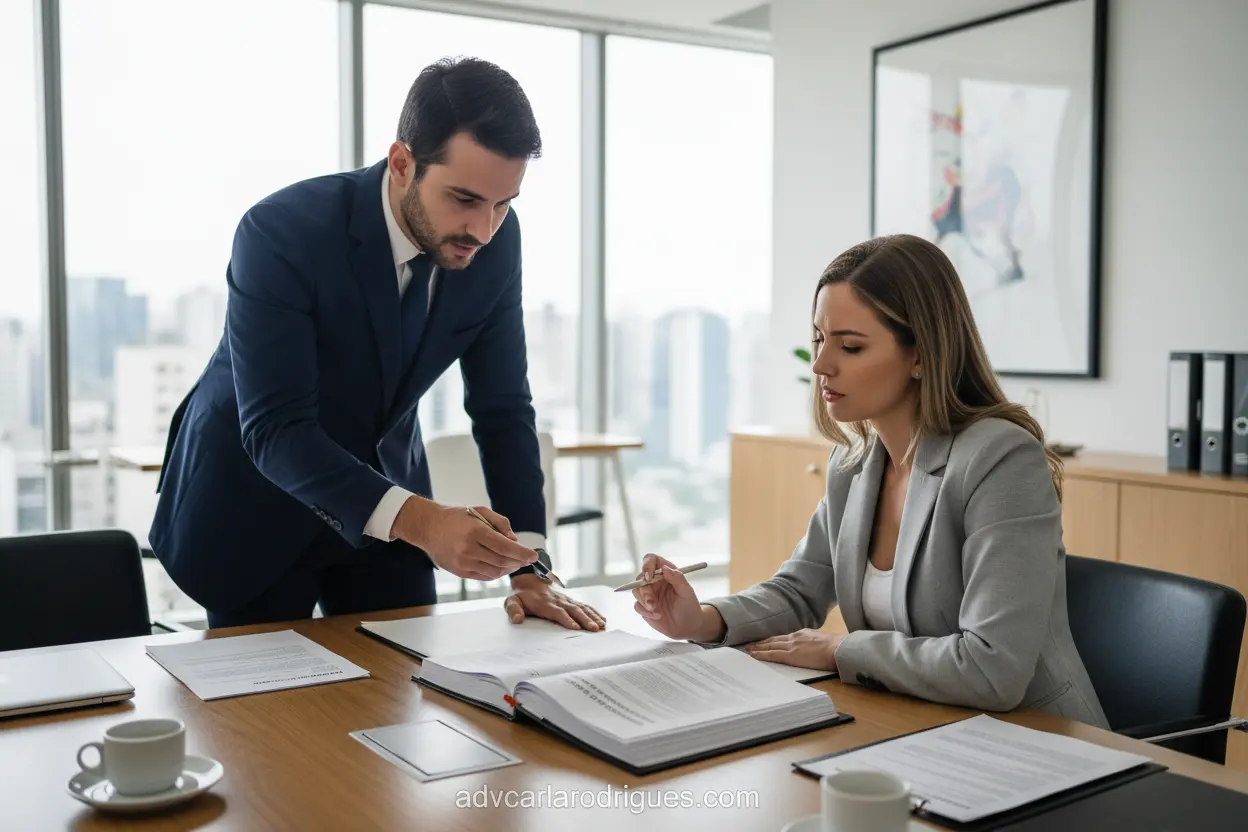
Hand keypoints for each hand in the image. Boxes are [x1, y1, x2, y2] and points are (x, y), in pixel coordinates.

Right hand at [393, 497, 535, 580]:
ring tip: (515, 563)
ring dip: (508, 569)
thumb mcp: (480, 511)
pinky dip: (496, 573)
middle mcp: (469, 549)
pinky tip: (502, 567)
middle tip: (526, 559)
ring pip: (494, 572)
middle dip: (518, 562)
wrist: (428, 527)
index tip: (533, 556)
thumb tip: (515, 541)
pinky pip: (483, 576)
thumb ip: (501, 524)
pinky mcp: (459, 571)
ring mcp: (463, 563)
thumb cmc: (457, 517)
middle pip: (502, 562)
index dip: (522, 553)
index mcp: (475, 532)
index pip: (505, 547)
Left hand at [504, 576, 605, 630]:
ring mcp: (567, 599)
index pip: (557, 611)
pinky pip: (585, 605)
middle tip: (595, 629)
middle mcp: (558, 600)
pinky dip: (594, 612)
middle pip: (573, 610)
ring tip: (602, 626)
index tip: (576, 627)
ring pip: (582, 607)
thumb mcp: (511, 601)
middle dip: (585, 620)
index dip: (566, 619)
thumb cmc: (522, 595)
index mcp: (544, 602)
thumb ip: (513, 610)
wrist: (530, 579)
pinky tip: (603, 620)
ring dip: (592, 616)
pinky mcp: (572, 600)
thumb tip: (517, 620)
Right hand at [632, 553, 708, 640]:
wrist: (688, 626)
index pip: (652, 560)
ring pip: (636, 591)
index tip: (649, 576)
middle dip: (644, 590)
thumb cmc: (690, 607)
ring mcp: (649, 594)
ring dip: (644, 601)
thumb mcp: (687, 592)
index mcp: (665, 573)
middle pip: (640, 577)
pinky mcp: (644, 606)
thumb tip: (665, 568)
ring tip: (655, 610)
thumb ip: (678, 578)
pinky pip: (637, 605)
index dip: (647, 565)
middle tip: (651, 602)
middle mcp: (655, 581)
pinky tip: (657, 616)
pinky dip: (645, 611)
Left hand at [742, 629, 843, 670]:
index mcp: (802, 634)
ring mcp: (792, 645)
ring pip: (770, 646)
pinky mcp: (791, 655)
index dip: (771, 639)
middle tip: (748, 643)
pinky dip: (762, 654)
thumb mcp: (821, 640)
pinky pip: (772, 655)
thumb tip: (809, 649)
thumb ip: (812, 643)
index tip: (763, 641)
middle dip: (760, 642)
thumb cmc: (835, 648)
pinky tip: (753, 655)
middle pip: (773, 639)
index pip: (782, 637)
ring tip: (747, 649)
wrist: (839, 649)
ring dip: (757, 647)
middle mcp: (795, 637)